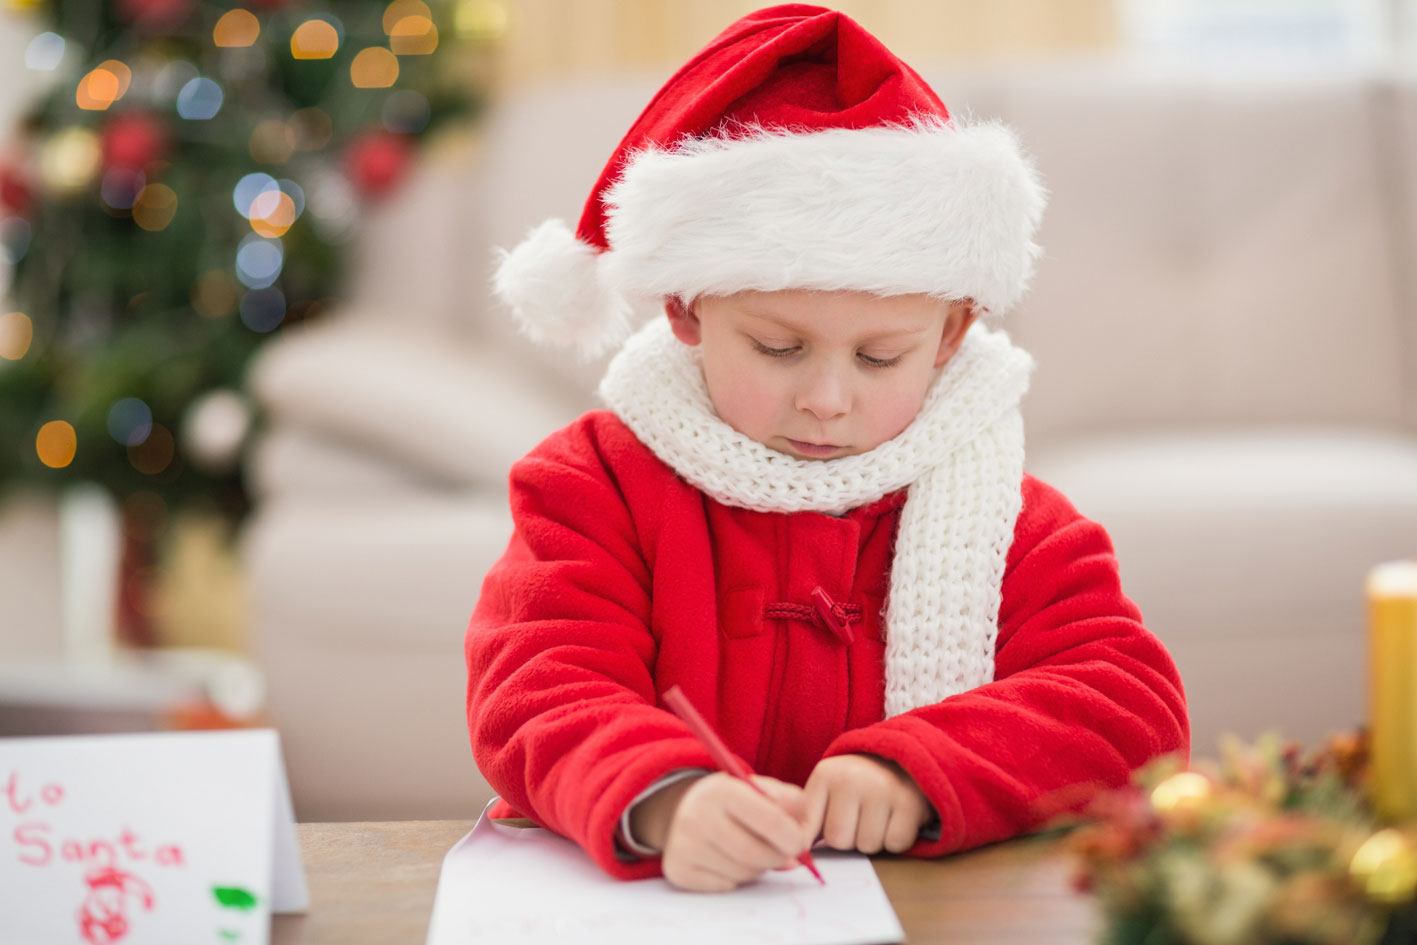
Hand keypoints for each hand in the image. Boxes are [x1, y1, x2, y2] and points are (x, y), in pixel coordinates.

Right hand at [630, 772, 810, 891]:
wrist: (684, 808)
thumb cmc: (733, 799)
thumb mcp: (758, 787)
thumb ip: (789, 801)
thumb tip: (803, 833)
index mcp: (721, 790)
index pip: (769, 820)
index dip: (793, 837)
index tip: (801, 843)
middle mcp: (696, 816)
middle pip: (756, 854)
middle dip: (779, 858)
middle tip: (785, 854)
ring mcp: (683, 845)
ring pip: (743, 873)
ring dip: (759, 868)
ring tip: (753, 850)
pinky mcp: (677, 870)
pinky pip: (726, 885)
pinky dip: (737, 878)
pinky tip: (731, 860)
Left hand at [803, 754, 931, 853]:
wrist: (901, 761)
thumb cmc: (857, 785)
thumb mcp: (827, 791)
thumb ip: (809, 819)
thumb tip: (797, 852)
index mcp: (825, 775)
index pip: (807, 829)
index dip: (816, 838)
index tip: (825, 831)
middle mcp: (851, 778)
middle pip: (838, 840)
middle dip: (849, 839)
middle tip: (859, 818)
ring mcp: (881, 788)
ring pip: (867, 846)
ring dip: (873, 840)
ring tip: (878, 816)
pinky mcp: (909, 802)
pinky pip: (896, 844)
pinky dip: (896, 840)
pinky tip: (895, 819)